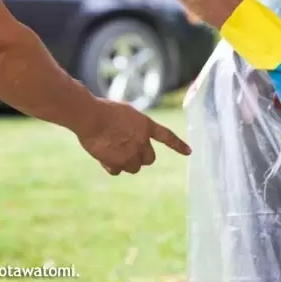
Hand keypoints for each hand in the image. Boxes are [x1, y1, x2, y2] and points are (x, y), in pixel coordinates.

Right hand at [76, 98, 191, 174]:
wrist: (91, 117)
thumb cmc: (104, 110)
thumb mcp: (126, 114)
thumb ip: (134, 128)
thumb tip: (129, 142)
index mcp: (145, 126)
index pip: (167, 136)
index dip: (178, 145)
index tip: (189, 152)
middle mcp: (142, 142)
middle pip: (149, 159)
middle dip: (141, 156)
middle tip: (128, 150)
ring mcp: (130, 154)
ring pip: (134, 167)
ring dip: (126, 162)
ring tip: (112, 150)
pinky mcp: (117, 163)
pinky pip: (117, 171)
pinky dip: (111, 166)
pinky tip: (103, 155)